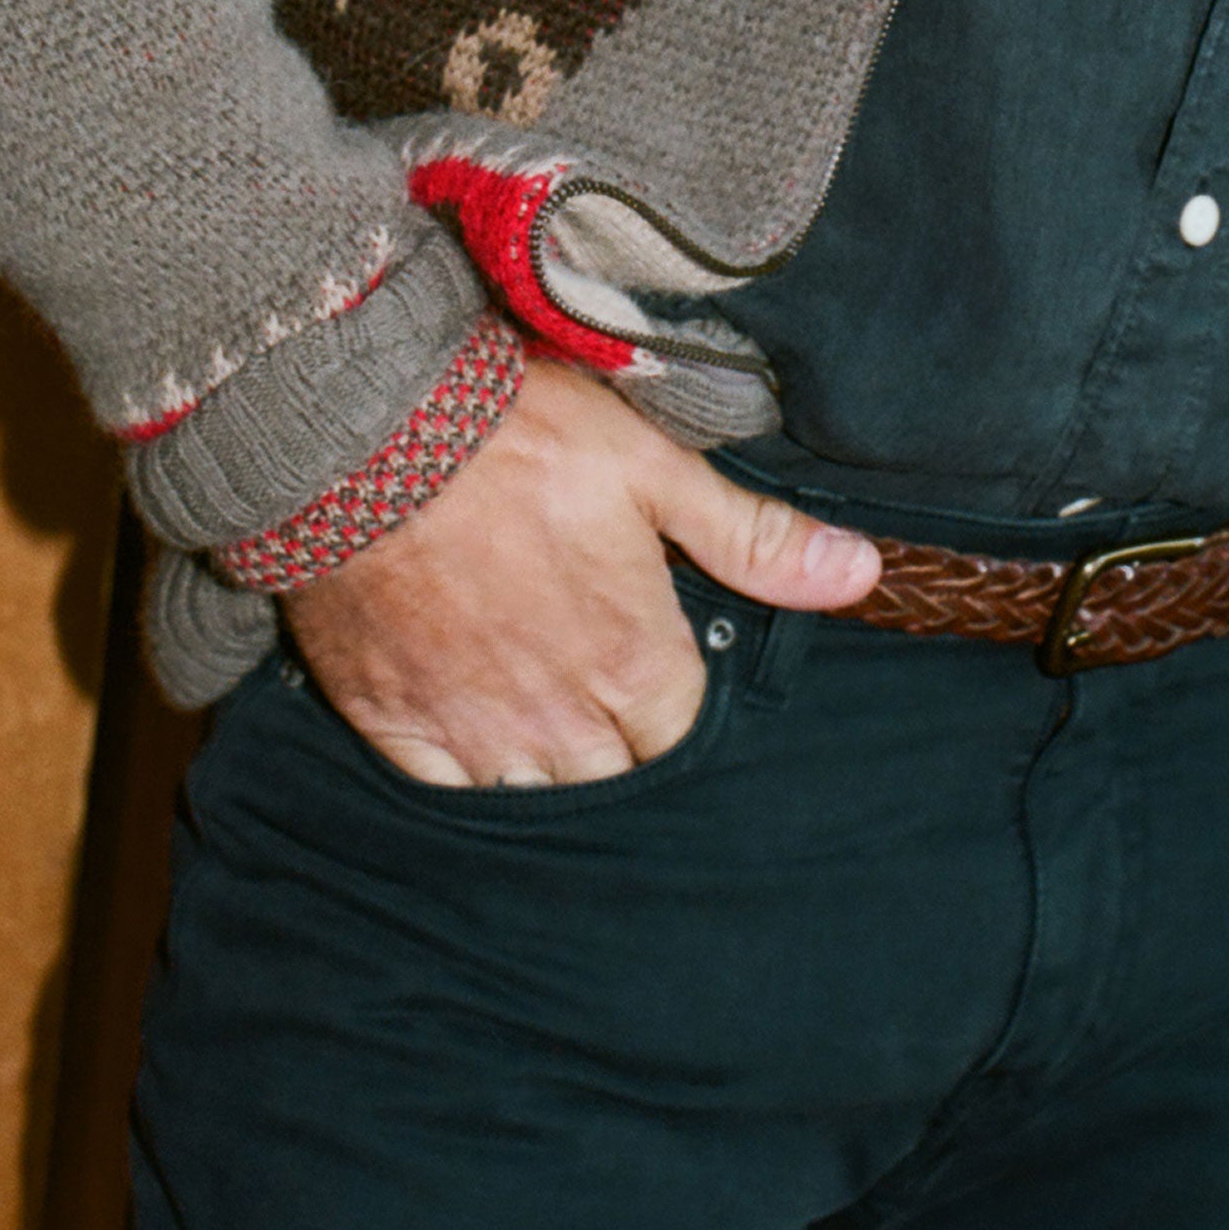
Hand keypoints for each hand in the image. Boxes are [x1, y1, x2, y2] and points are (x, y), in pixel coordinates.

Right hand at [283, 356, 880, 785]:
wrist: (368, 434)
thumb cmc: (519, 439)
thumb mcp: (656, 470)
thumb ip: (755, 539)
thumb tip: (860, 574)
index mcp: (633, 662)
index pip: (684, 734)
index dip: (678, 698)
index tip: (660, 652)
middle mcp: (559, 719)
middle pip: (616, 778)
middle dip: (621, 742)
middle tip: (601, 677)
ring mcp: (472, 732)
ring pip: (536, 796)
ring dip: (550, 763)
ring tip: (543, 705)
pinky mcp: (395, 725)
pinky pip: (446, 793)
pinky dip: (465, 771)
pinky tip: (471, 726)